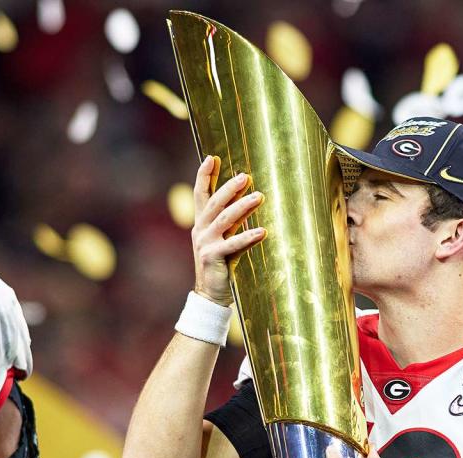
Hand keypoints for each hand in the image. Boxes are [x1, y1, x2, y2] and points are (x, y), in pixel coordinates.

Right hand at [191, 155, 266, 305]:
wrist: (210, 293)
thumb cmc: (221, 263)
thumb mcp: (225, 237)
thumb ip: (232, 220)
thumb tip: (249, 199)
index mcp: (201, 223)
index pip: (200, 194)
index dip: (204, 176)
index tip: (212, 158)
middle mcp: (200, 230)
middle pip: (214, 203)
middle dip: (229, 188)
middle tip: (245, 176)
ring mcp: (205, 243)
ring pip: (224, 220)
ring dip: (242, 207)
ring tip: (259, 197)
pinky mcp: (213, 257)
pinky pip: (233, 244)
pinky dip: (248, 237)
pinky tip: (262, 231)